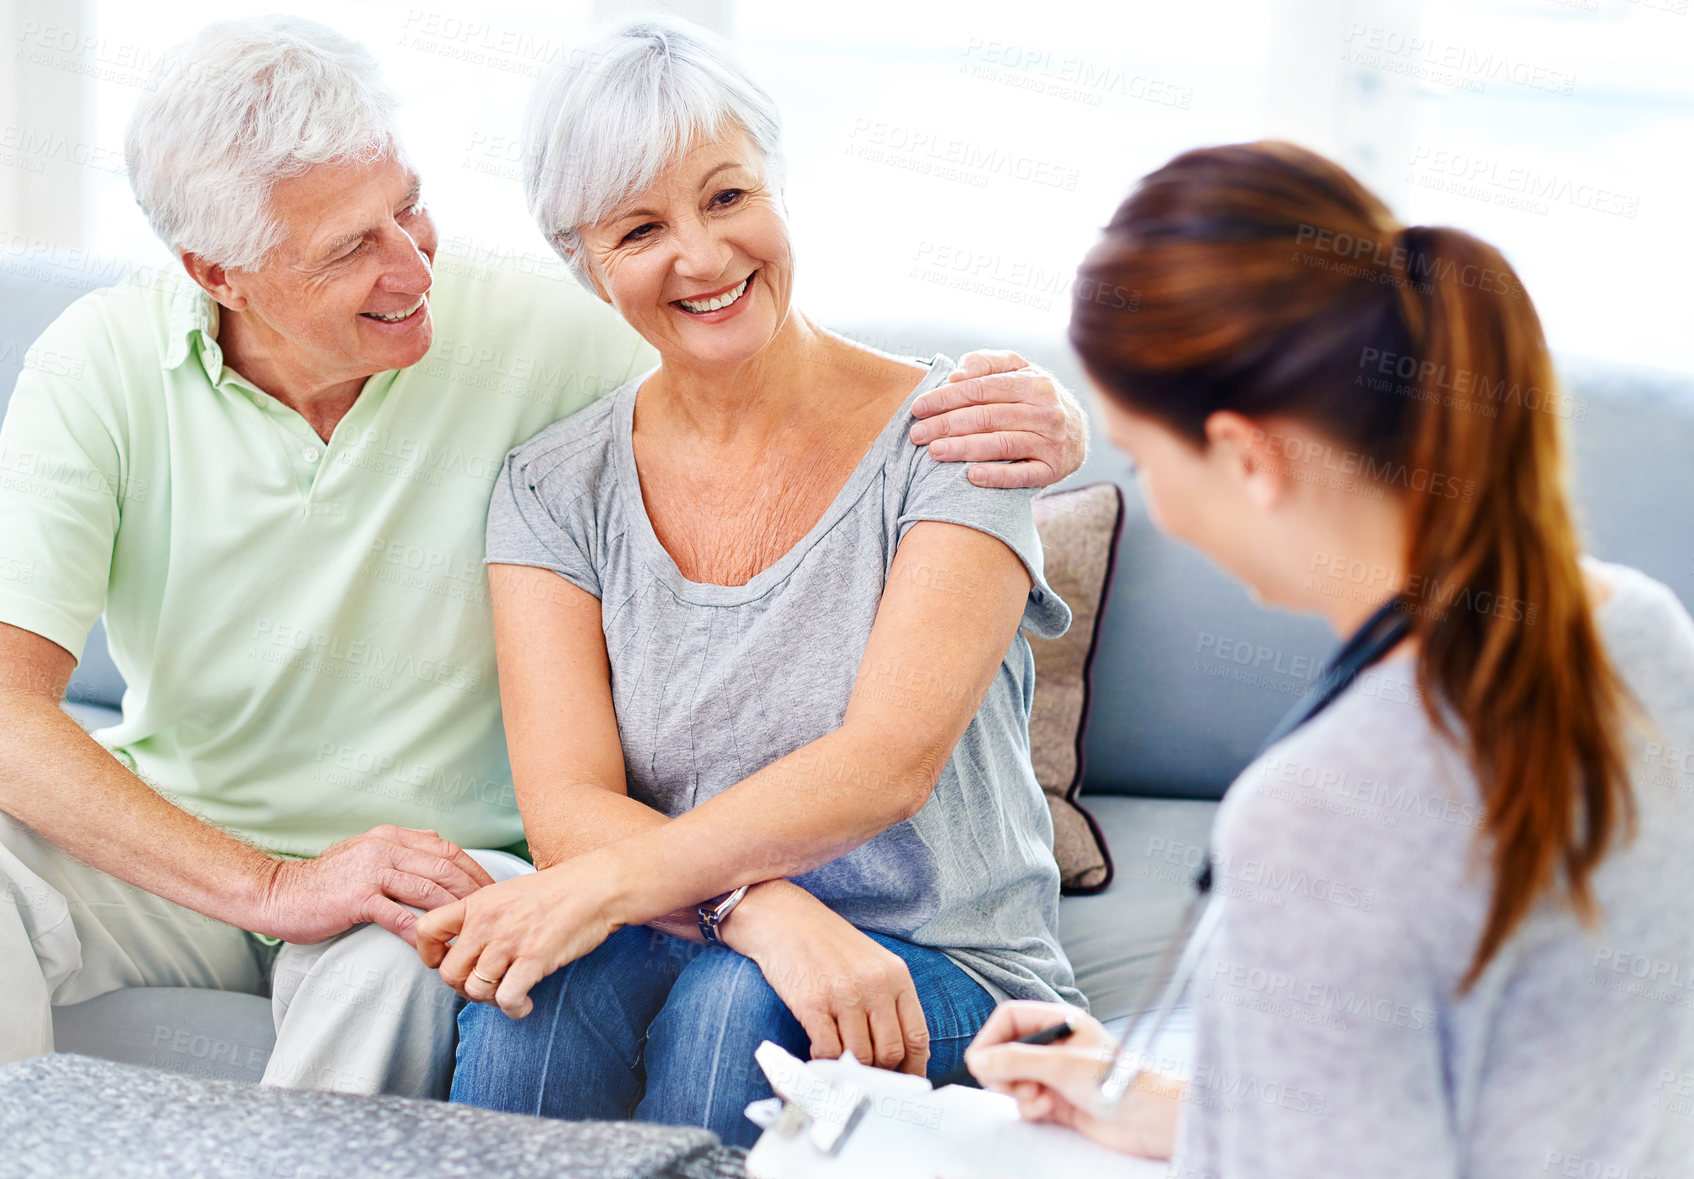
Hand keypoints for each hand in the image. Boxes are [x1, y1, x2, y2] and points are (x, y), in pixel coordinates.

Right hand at [256, 824, 494, 946]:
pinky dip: (423, 932)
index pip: (447, 849)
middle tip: (492, 914)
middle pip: (445, 867)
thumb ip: (401, 852)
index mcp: (391, 836)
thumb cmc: (326, 881)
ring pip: (428, 889)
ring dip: (455, 913)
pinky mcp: (357, 898)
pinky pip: (400, 916)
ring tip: (472, 933)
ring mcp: (371, 871)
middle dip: (474, 891)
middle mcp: (385, 847)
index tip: (492, 890)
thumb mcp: (367, 854)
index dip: (474, 869)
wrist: (279, 893)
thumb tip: (439, 858)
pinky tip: (437, 947)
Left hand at [415, 854, 623, 1018]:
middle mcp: (487, 923)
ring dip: (490, 1000)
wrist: (597, 886)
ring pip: (476, 990)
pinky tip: (525, 1003)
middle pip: (449, 972)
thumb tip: (469, 947)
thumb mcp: (509, 892)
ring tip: (508, 993)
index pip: (427, 930)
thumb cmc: (559, 890)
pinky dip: (514, 1009)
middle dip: (463, 987)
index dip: (429, 953)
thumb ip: (484, 916)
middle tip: (484, 986)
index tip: (445, 961)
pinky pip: (506, 999)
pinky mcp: (533, 959)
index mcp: (478, 903)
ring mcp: (509, 942)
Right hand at [728, 882, 930, 1074]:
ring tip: (841, 1065)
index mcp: (895, 975)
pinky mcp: (812, 1004)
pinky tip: (819, 1055)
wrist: (784, 919)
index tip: (904, 1083)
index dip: (913, 1067)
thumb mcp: (871, 963)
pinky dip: (825, 1062)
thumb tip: (902, 1053)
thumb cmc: (827, 943)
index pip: (916, 1036)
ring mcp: (844, 995)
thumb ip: (889, 1001)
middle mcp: (874, 985)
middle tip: (866, 1077)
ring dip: (851, 1069)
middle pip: (890, 1052)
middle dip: (880, 1072)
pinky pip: (827, 1051)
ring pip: (860, 1056)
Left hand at [909, 350, 1089, 487]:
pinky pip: (1022, 474)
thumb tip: (958, 374)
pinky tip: (971, 476)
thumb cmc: (1034, 399)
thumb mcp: (1017, 372)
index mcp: (1034, 382)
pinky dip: (997, 475)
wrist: (1078, 433)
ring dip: (964, 448)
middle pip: (988, 416)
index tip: (918, 407)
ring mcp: (1052, 441)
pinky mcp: (1053, 469)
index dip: (947, 397)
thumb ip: (986, 364)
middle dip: (947, 424)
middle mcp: (1046, 410)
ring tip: (934, 452)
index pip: (982, 388)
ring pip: (1001, 443)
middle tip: (917, 434)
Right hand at [963, 1000, 1181, 1158]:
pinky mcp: (1057, 1100)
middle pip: (1005, 1050)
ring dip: (1018, 1092)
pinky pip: (1025, 1101)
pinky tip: (1049, 1110)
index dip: (990, 1039)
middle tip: (1013, 1085)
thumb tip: (979, 1061)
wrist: (1149, 1120)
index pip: (1009, 1019)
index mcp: (1059, 1021)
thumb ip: (1016, 1061)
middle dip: (1004, 1071)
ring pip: (1012, 1079)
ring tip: (1040, 1099)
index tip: (979, 1062)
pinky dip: (1030, 1108)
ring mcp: (1054, 1074)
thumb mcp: (1062, 1065)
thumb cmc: (1120, 1082)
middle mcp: (1054, 1045)